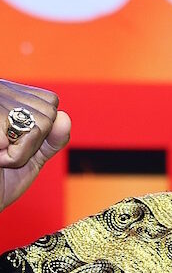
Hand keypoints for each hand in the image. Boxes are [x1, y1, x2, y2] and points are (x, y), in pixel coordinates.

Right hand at [0, 80, 70, 212]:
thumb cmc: (0, 178)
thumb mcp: (33, 155)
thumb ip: (53, 137)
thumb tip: (65, 117)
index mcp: (6, 94)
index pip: (50, 101)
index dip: (40, 131)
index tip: (13, 142)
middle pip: (47, 113)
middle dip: (31, 143)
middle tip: (3, 153)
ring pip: (39, 126)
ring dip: (21, 151)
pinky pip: (26, 137)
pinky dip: (15, 157)